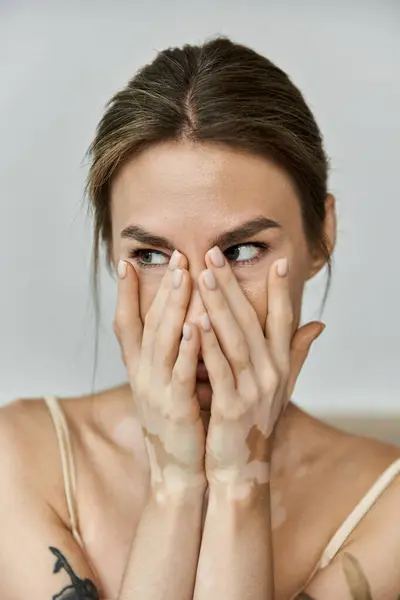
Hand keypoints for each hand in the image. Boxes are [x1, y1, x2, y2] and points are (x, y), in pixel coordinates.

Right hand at [113, 251, 206, 495]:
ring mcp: (157, 390)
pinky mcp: (176, 407)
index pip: (126, 323)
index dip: (125, 293)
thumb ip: (175, 350)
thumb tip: (184, 318)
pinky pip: (181, 372)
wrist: (180, 467)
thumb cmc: (179, 419)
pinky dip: (188, 348)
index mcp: (140, 368)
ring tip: (184, 276)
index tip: (126, 262)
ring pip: (163, 341)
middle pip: (149, 323)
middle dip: (161, 288)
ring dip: (172, 307)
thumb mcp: (170, 382)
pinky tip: (197, 325)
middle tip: (175, 256)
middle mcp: (142, 374)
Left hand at [197, 247, 324, 491]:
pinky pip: (219, 370)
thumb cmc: (257, 420)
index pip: (285, 320)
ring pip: (235, 340)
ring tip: (203, 276)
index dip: (282, 291)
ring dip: (219, 306)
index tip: (277, 261)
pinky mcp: (231, 407)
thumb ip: (297, 352)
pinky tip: (193, 322)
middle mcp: (272, 374)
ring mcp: (253, 390)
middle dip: (233, 286)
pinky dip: (207, 345)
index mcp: (281, 365)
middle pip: (252, 321)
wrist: (241, 465)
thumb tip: (318, 324)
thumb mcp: (282, 385)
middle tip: (214, 254)